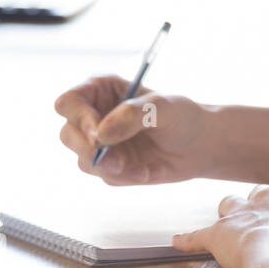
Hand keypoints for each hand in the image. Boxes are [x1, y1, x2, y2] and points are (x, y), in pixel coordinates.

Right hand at [53, 74, 212, 184]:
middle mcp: (94, 114)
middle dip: (90, 150)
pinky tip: (146, 171)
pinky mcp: (108, 165)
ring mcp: (99, 142)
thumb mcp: (163, 107)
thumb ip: (132, 115)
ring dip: (109, 168)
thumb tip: (101, 135)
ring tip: (139, 168)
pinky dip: (123, 177)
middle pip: (68, 134)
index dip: (79, 118)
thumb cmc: (183, 116)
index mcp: (101, 89)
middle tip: (118, 161)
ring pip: (82, 159)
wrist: (200, 145)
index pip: (69, 102)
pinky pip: (103, 176)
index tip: (99, 135)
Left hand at [171, 185, 268, 267]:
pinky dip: (187, 239)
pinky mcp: (219, 234)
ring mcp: (244, 216)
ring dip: (229, 214)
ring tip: (227, 224)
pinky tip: (177, 241)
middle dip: (259, 204)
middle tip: (260, 218)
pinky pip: (198, 235)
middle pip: (261, 194)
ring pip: (231, 204)